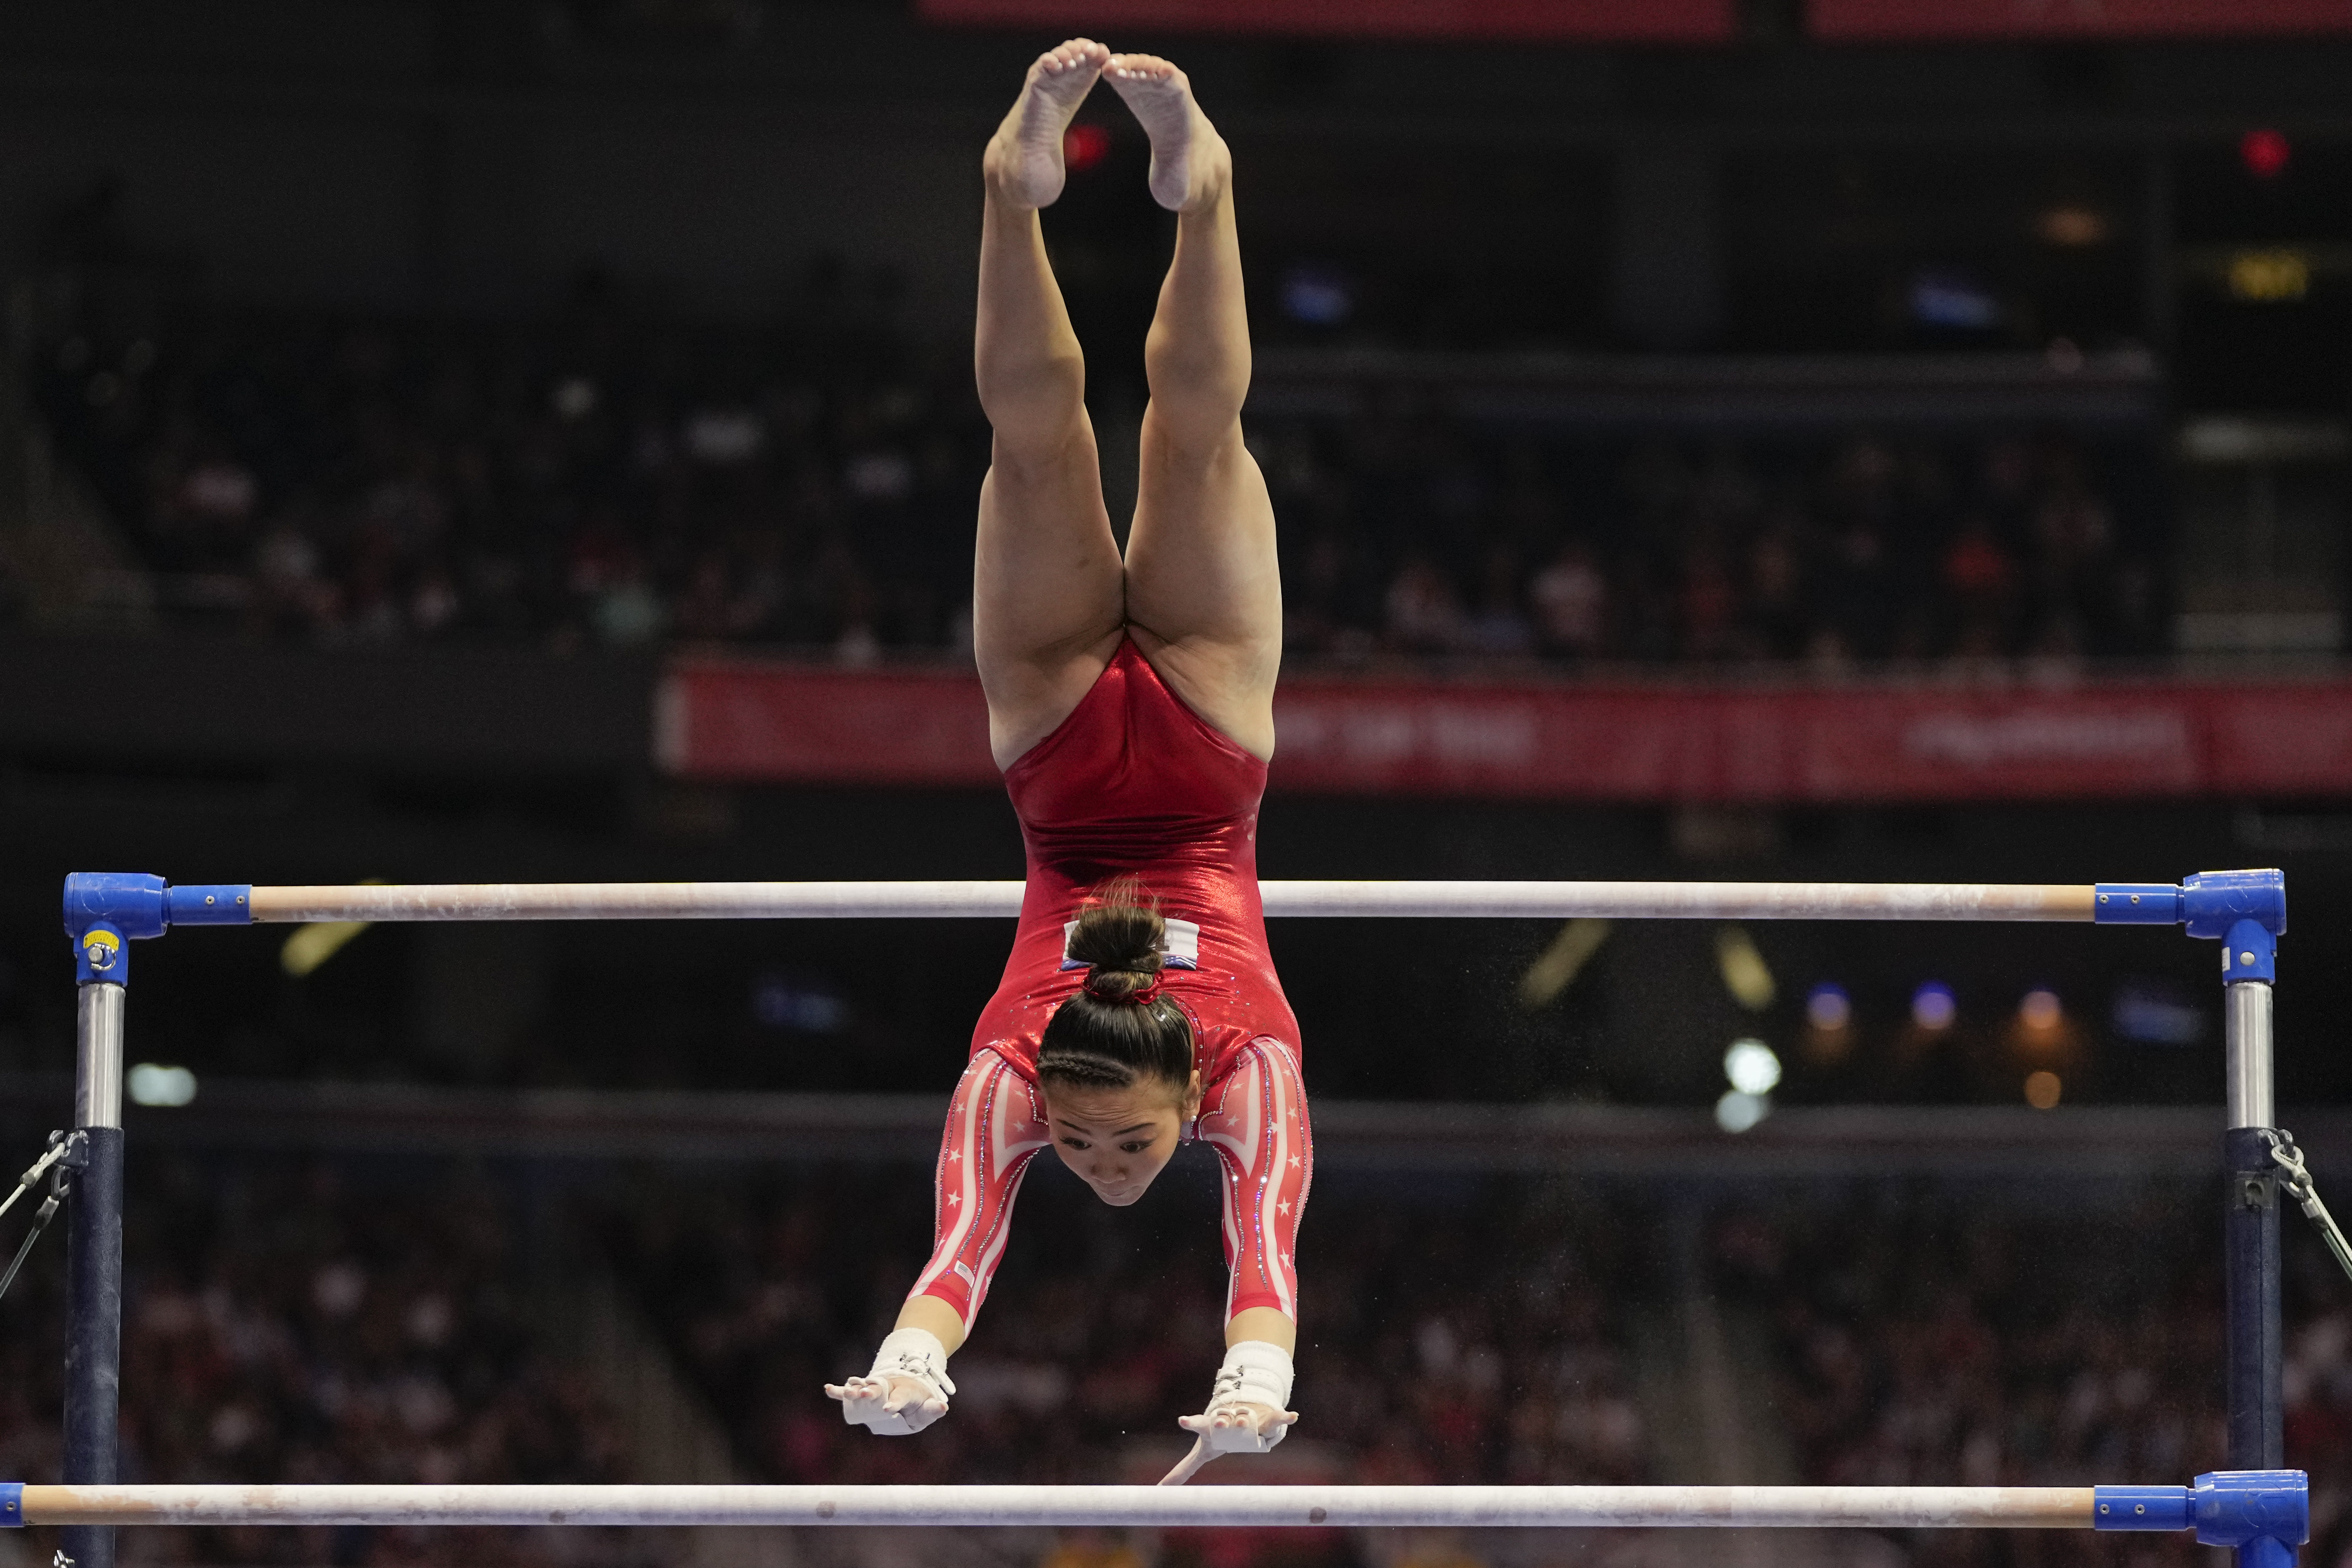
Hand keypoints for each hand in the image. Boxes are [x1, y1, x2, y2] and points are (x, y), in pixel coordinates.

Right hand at [825, 1371, 948, 1434]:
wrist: (906, 1387)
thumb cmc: (917, 1402)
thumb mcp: (927, 1408)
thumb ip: (932, 1409)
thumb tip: (942, 1407)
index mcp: (905, 1391)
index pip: (901, 1396)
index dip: (895, 1402)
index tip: (888, 1409)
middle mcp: (888, 1387)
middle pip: (879, 1389)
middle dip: (871, 1391)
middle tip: (865, 1394)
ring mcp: (875, 1388)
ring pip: (863, 1387)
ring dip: (855, 1389)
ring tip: (846, 1392)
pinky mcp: (864, 1392)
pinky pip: (850, 1391)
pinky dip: (839, 1391)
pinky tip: (828, 1389)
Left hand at [1158, 1402, 1300, 1483]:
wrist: (1244, 1410)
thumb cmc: (1219, 1436)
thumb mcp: (1203, 1451)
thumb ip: (1184, 1468)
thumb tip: (1161, 1488)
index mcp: (1211, 1426)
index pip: (1198, 1424)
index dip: (1190, 1423)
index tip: (1182, 1420)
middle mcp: (1229, 1417)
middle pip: (1223, 1419)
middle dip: (1222, 1421)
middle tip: (1220, 1424)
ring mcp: (1248, 1415)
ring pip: (1247, 1418)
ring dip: (1247, 1421)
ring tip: (1246, 1424)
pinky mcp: (1267, 1417)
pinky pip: (1278, 1417)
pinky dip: (1286, 1417)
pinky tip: (1292, 1416)